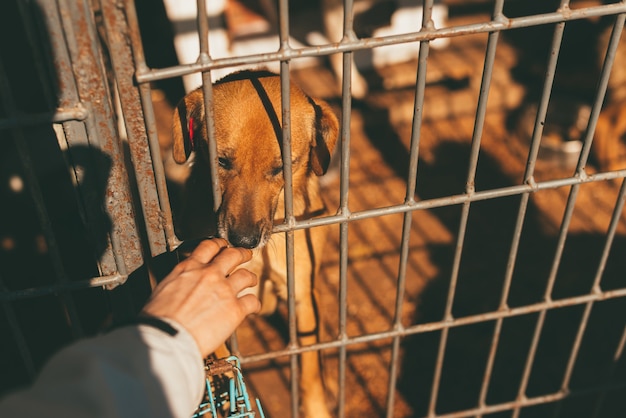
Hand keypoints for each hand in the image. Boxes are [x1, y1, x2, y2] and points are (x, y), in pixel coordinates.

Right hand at [142, 238, 260, 356]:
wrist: (166, 337)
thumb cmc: (158, 319)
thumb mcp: (163, 289)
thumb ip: (179, 282)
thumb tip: (182, 286)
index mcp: (188, 268)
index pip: (208, 246)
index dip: (219, 244)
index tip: (223, 246)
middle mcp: (209, 274)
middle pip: (232, 255)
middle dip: (241, 253)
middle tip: (245, 255)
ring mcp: (224, 290)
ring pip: (246, 275)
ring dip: (251, 277)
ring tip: (251, 280)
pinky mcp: (235, 309)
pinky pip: (252, 301)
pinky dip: (254, 304)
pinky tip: (253, 307)